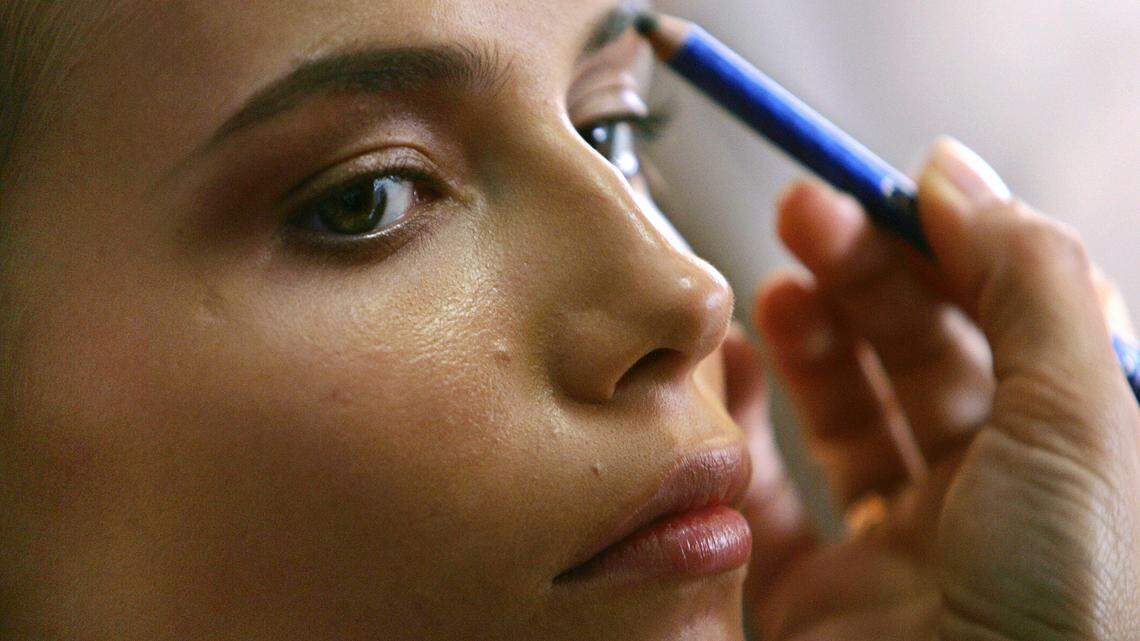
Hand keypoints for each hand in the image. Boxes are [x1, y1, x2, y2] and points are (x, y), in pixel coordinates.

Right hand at [724, 138, 1139, 639]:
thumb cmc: (1057, 623)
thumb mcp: (1081, 426)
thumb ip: (1027, 283)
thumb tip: (955, 175)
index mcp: (1066, 464)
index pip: (1002, 325)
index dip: (945, 250)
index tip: (885, 191)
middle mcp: (984, 506)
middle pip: (916, 360)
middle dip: (862, 276)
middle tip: (804, 215)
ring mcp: (893, 553)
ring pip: (841, 419)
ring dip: (807, 341)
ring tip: (771, 288)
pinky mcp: (811, 598)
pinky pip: (766, 496)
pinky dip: (743, 432)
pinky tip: (734, 379)